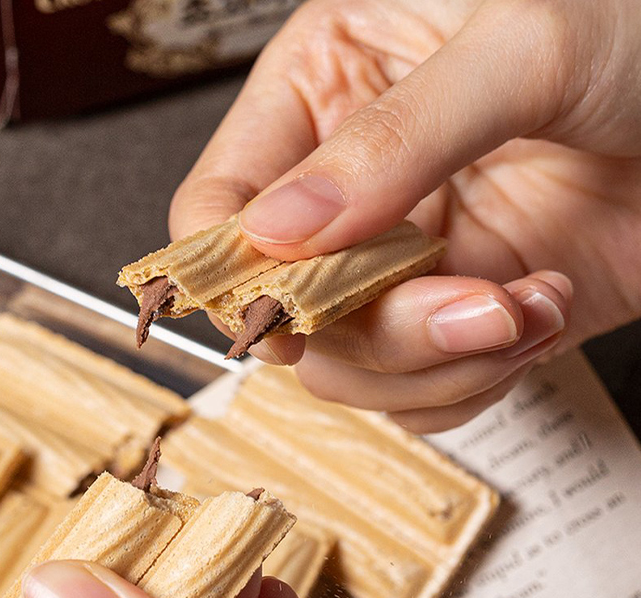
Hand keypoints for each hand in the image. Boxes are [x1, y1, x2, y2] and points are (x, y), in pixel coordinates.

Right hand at [170, 0, 640, 431]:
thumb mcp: (522, 46)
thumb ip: (392, 139)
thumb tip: (281, 230)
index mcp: (325, 93)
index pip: (219, 205)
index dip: (233, 272)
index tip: (286, 310)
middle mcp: (350, 192)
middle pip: (287, 312)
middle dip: (375, 331)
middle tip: (468, 302)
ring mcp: (403, 262)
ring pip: (352, 367)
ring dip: (436, 364)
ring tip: (522, 308)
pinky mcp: (459, 315)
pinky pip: (423, 392)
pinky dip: (475, 380)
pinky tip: (537, 316)